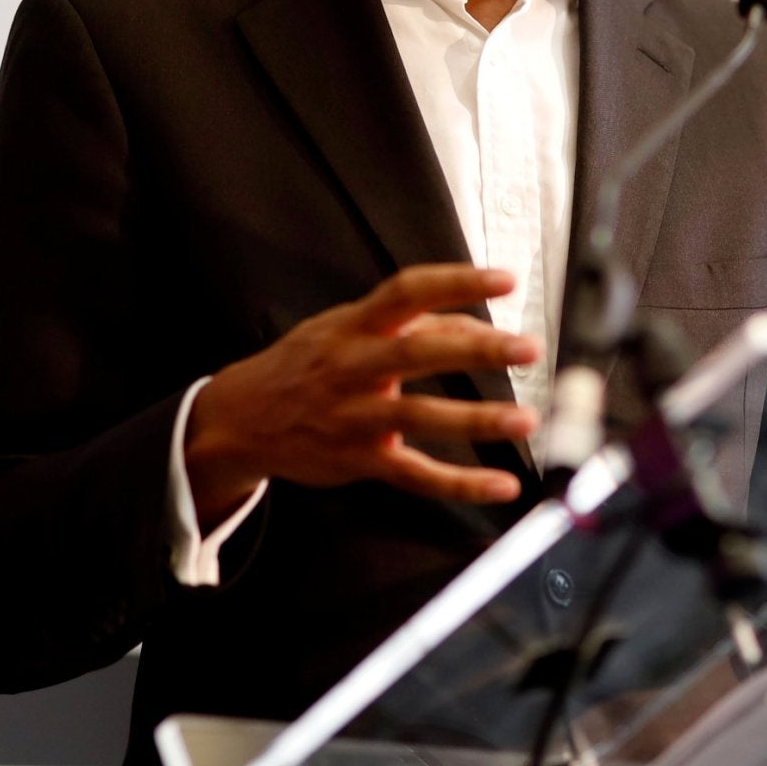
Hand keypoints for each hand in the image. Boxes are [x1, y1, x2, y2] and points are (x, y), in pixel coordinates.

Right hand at [184, 263, 539, 522]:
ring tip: (526, 419)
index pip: (407, 291)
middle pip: (417, 352)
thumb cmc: (304, 366)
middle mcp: (353, 366)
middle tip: (527, 348)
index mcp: (354, 325)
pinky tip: (500, 485)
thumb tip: (473, 321)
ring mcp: (354, 416)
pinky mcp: (357, 460)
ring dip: (475, 419)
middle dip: (476, 349)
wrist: (239, 420)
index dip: (456, 282)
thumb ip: (409, 324)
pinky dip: (460, 483)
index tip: (504, 279)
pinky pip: (415, 475)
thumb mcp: (344, 329)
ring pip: (418, 416)